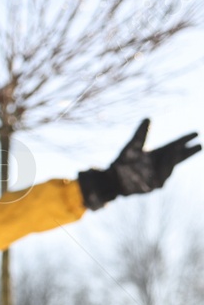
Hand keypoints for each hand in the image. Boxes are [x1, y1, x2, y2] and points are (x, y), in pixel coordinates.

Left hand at [78, 119, 200, 209]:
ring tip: (174, 150)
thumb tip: (148, 118)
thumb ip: (141, 133)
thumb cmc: (121, 162)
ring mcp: (156, 176)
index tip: (196, 133)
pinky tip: (163, 165)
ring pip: (170, 168)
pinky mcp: (151, 186)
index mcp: (157, 154)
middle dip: (188, 152)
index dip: (184, 140)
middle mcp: (159, 164)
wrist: (110, 178)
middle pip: (178, 157)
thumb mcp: (132, 146)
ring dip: (173, 159)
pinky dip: (163, 172)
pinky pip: (161, 180)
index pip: (174, 146)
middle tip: (199, 145)